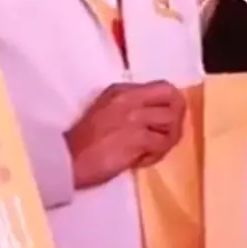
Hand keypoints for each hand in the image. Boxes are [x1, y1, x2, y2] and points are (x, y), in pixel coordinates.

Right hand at [66, 81, 186, 188]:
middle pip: (173, 98)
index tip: (167, 120)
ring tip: (153, 150)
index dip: (171, 104)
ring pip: (172, 122)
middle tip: (169, 133)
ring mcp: (135, 117)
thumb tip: (156, 113)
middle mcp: (131, 98)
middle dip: (178, 117)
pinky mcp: (137, 138)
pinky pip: (162, 144)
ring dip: (167, 139)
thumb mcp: (106, 110)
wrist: (68, 159)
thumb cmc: (84, 140)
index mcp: (123, 90)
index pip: (163, 87)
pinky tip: (142, 160)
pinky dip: (156, 155)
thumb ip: (130, 107)